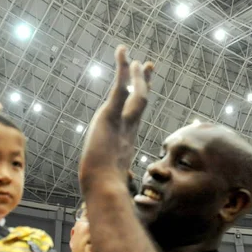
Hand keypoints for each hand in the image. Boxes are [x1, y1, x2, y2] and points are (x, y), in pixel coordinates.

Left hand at [79, 45, 153, 190]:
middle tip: (148, 66)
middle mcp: (128, 130)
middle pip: (140, 102)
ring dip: (135, 75)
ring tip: (136, 60)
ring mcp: (121, 122)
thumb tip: (116, 199)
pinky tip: (123, 52)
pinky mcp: (110, 115)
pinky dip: (122, 69)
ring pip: (135, 94)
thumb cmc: (105, 190)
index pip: (134, 118)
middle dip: (144, 84)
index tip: (142, 94)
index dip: (138, 104)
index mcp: (126, 142)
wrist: (103, 188)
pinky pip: (120, 87)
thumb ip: (115, 184)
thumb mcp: (108, 183)